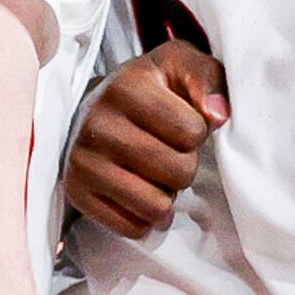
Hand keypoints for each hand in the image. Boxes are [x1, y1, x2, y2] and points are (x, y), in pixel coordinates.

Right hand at [66, 42, 227, 237]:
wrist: (94, 107)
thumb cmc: (149, 88)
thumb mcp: (180, 66)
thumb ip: (208, 79)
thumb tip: (218, 116)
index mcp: (127, 86)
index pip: (192, 132)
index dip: (197, 132)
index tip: (180, 122)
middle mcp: (98, 123)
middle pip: (179, 172)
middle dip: (185, 165)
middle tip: (168, 151)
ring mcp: (83, 162)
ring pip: (157, 206)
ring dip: (166, 195)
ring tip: (154, 172)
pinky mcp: (77, 193)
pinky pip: (132, 228)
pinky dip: (144, 217)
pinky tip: (138, 191)